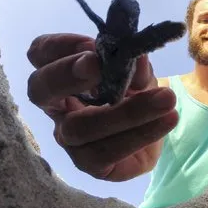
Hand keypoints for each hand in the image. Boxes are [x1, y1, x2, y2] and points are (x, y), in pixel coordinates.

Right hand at [26, 33, 178, 180]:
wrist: (156, 129)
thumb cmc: (136, 92)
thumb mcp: (139, 72)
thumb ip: (135, 65)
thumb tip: (137, 54)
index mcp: (64, 73)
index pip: (40, 53)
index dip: (60, 45)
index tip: (92, 44)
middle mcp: (58, 105)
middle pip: (39, 89)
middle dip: (66, 75)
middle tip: (97, 64)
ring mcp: (69, 137)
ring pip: (81, 127)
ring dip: (125, 111)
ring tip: (165, 98)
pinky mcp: (89, 163)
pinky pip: (108, 151)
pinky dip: (141, 133)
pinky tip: (168, 119)